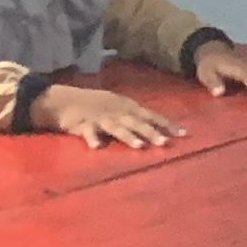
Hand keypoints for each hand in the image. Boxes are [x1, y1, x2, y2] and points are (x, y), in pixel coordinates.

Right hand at [38, 84, 183, 149]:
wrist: (61, 99)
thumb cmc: (94, 105)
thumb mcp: (118, 107)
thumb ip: (136, 117)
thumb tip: (161, 130)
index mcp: (126, 106)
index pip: (150, 115)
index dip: (167, 124)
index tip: (184, 134)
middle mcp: (116, 111)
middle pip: (136, 122)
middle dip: (151, 132)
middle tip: (166, 143)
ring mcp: (99, 117)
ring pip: (116, 127)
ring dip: (128, 136)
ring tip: (140, 146)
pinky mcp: (81, 124)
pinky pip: (87, 132)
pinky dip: (92, 138)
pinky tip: (98, 147)